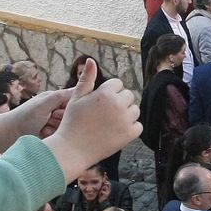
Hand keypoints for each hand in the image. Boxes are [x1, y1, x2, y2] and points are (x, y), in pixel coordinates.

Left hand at [0, 85, 73, 152]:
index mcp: (55, 99)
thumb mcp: (44, 103)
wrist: (7, 135)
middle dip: (61, 120)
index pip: (75, 100)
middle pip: (72, 116)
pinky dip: (52, 136)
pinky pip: (61, 136)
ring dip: (55, 129)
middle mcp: (56, 110)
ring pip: (68, 127)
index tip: (58, 111)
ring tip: (43, 129)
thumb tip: (80, 88)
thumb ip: (62, 96)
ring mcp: (54, 123)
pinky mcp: (52, 135)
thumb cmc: (24, 117)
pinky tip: (42, 136)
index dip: (71, 107)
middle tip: (48, 120)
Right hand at [42, 61, 141, 181]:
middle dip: (119, 102)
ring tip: (109, 123)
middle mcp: (118, 104)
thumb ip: (87, 79)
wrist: (72, 150)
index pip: (118, 84)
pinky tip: (116, 131)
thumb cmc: (72, 122)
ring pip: (135, 110)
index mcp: (106, 93)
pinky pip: (138, 126)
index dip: (108, 93)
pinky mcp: (130, 134)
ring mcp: (125, 120)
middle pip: (128, 96)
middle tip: (103, 115)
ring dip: (126, 114)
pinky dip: (130, 129)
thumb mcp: (76, 98)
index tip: (99, 104)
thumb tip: (91, 60)